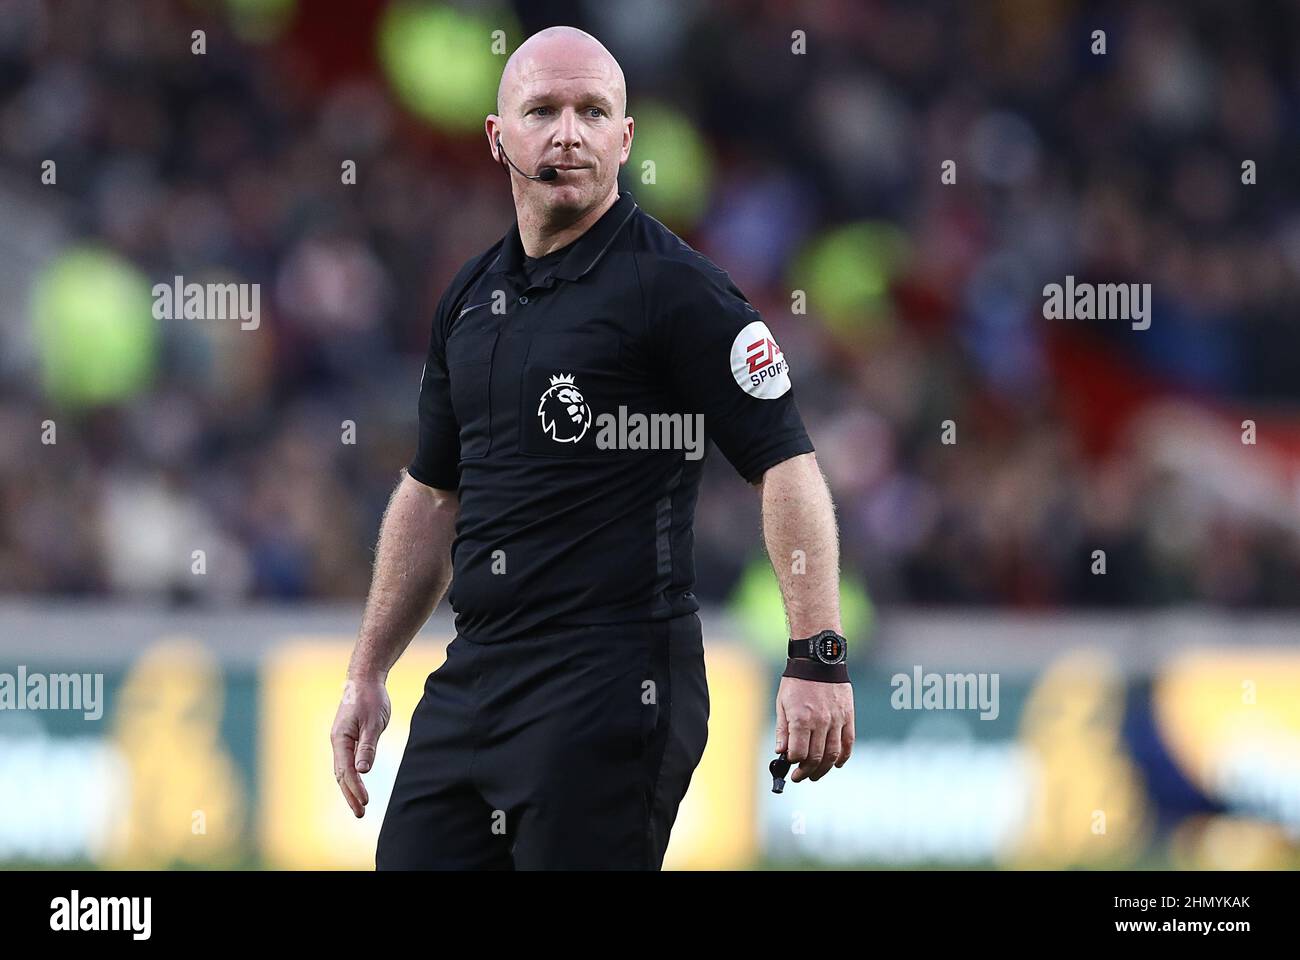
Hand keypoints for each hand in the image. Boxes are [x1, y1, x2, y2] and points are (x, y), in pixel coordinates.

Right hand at [329, 676, 390, 816]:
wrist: (364, 680)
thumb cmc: (370, 698)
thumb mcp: (373, 722)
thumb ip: (368, 746)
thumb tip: (362, 771)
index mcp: (340, 738)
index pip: (346, 770)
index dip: (355, 788)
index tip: (366, 802)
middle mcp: (337, 742)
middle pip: (341, 775)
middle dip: (350, 795)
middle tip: (361, 814)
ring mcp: (342, 741)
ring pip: (343, 770)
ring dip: (350, 789)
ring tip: (360, 806)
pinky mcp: (349, 738)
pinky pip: (348, 762)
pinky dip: (352, 777)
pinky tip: (357, 786)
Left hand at [775, 675, 853, 782]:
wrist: (819, 659)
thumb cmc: (797, 681)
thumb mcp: (782, 703)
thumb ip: (783, 730)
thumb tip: (781, 752)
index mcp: (801, 719)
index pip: (798, 753)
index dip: (792, 763)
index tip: (788, 765)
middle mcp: (820, 722)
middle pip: (816, 758)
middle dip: (806, 771)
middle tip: (799, 777)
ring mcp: (836, 720)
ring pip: (833, 755)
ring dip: (824, 769)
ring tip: (815, 775)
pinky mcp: (848, 717)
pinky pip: (848, 743)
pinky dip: (843, 757)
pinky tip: (837, 764)